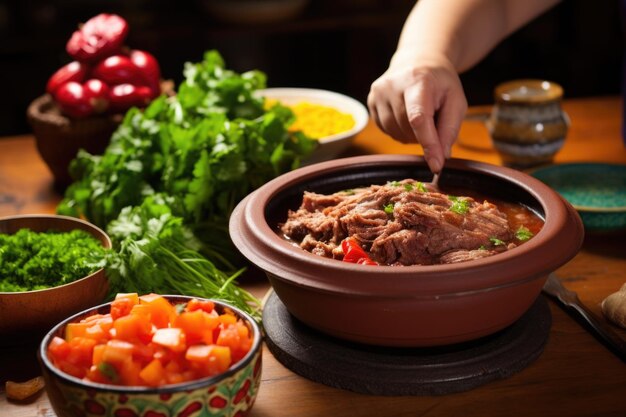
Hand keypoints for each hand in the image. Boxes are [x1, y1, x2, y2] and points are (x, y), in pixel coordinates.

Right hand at [367, 54, 466, 172]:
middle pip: (408, 129)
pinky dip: (400, 131)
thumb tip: (441, 156)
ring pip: (395, 133)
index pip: (419, 118)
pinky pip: (386, 130)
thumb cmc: (440, 84)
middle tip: (433, 120)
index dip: (428, 144)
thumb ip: (450, 128)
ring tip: (420, 116)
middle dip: (424, 135)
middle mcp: (392, 85)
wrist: (417, 61)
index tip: (436, 165)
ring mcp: (378, 93)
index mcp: (418, 80)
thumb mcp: (456, 101)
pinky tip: (406, 116)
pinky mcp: (370, 101)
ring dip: (411, 135)